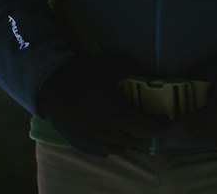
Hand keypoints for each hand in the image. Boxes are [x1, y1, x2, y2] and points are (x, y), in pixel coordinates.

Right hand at [36, 54, 165, 156]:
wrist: (52, 84)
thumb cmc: (83, 72)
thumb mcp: (111, 64)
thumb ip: (134, 70)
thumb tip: (151, 76)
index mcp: (115, 114)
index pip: (145, 130)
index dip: (159, 127)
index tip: (165, 121)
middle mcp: (106, 133)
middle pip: (135, 140)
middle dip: (144, 131)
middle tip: (146, 119)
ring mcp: (93, 142)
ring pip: (120, 147)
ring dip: (129, 138)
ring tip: (128, 124)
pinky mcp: (82, 146)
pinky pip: (105, 151)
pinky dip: (113, 143)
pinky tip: (111, 131)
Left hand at [177, 61, 216, 152]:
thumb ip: (199, 74)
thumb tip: (184, 78)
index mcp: (213, 116)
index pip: (185, 128)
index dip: (174, 125)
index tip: (170, 123)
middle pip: (199, 136)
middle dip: (195, 126)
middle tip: (198, 113)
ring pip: (215, 141)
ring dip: (213, 130)